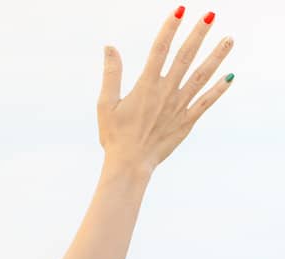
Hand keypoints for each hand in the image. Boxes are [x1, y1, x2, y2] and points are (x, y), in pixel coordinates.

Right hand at [99, 8, 234, 173]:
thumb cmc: (114, 135)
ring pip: (202, 76)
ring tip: (229, 39)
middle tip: (210, 16)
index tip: (180, 10)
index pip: (159, 50)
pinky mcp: (187, 120)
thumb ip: (111, 74)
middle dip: (198, 35)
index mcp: (145, 86)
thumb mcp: (106, 104)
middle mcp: (166, 92)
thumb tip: (109, 48)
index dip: (170, 28)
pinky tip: (230, 76)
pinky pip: (206, 102)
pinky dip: (219, 89)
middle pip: (185, 57)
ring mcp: (179, 106)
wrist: (130, 164)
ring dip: (216, 57)